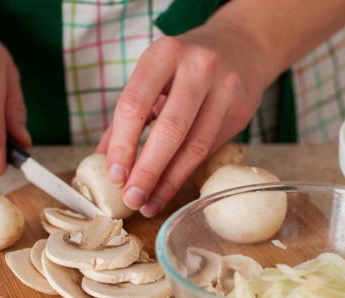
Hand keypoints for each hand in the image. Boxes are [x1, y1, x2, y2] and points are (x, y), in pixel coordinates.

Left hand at [96, 21, 268, 216]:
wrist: (240, 47)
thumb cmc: (185, 67)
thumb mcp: (154, 75)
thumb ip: (129, 115)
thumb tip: (103, 159)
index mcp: (164, 54)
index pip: (135, 104)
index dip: (122, 145)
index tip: (114, 175)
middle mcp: (198, 67)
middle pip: (169, 130)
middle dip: (147, 170)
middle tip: (131, 198)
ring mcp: (225, 88)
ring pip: (195, 146)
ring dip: (168, 181)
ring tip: (149, 203)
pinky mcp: (241, 110)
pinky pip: (210, 150)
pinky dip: (186, 173)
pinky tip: (169, 189)